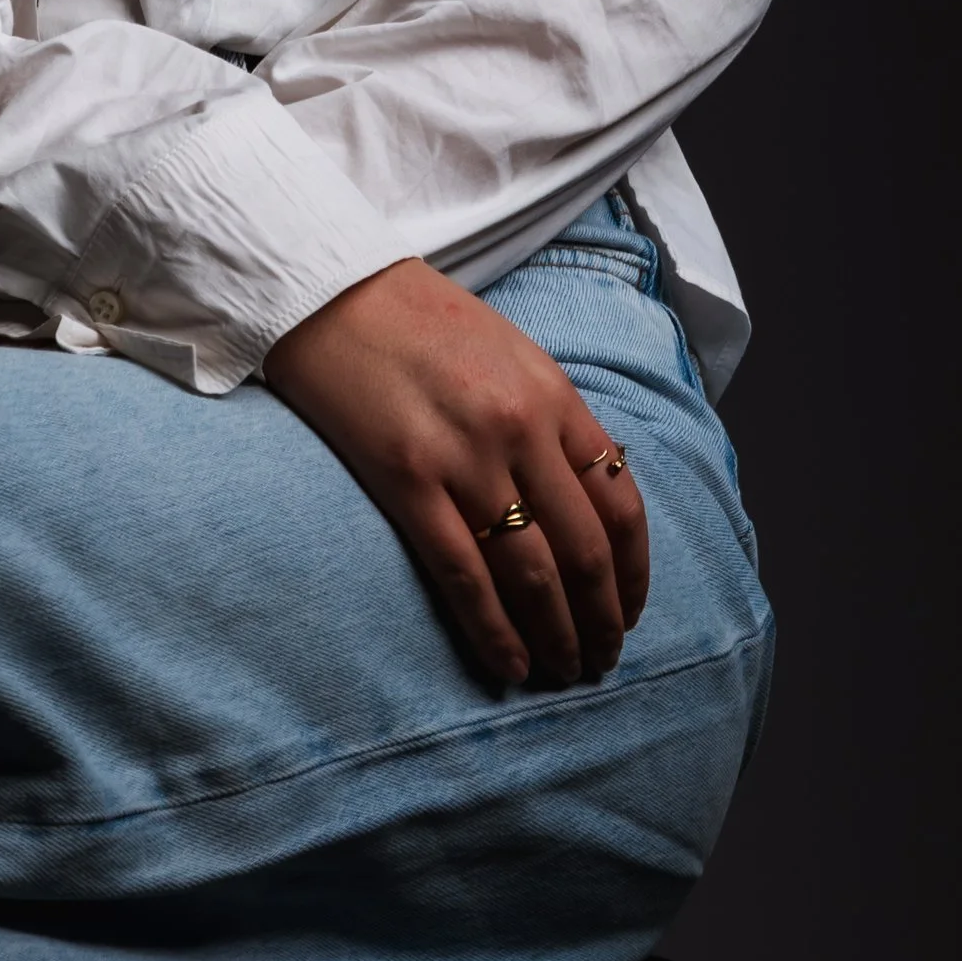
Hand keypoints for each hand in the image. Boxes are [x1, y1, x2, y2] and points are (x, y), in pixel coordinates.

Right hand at [262, 259, 648, 688]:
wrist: (329, 289)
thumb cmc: (419, 320)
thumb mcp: (508, 354)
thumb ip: (548, 420)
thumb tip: (582, 495)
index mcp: (553, 395)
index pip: (619, 502)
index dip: (632, 571)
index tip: (630, 611)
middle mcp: (520, 429)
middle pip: (584, 550)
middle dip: (601, 617)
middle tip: (602, 659)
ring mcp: (464, 458)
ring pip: (532, 573)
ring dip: (557, 634)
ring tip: (563, 671)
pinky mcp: (407, 481)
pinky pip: (465, 575)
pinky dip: (494, 630)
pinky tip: (510, 664)